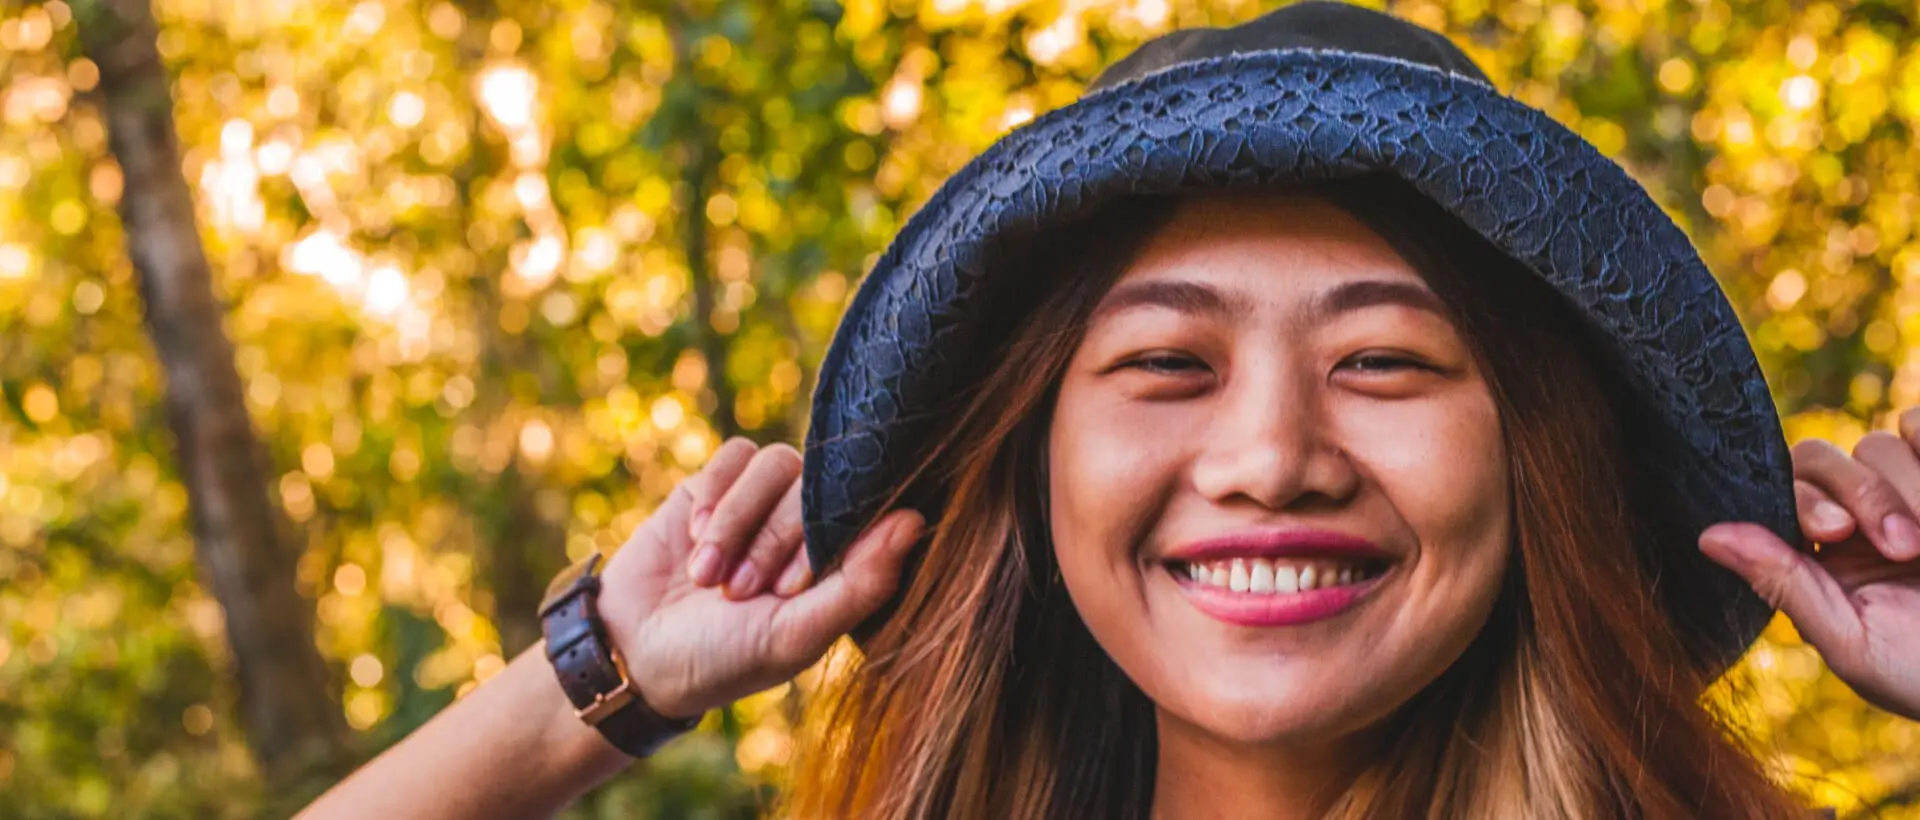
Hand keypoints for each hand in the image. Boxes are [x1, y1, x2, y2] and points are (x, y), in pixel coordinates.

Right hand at [592, 438, 923, 719]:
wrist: (634, 651)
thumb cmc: (724, 657)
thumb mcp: (794, 636)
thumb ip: (859, 586)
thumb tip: (916, 521)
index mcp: (841, 563)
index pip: (865, 513)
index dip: (823, 543)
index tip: (786, 590)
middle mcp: (810, 524)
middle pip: (814, 486)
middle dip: (771, 541)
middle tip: (736, 592)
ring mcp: (764, 499)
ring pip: (775, 464)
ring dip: (737, 521)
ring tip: (706, 575)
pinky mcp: (718, 482)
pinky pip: (735, 454)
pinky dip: (714, 496)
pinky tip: (693, 539)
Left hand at [1700, 409, 1919, 720]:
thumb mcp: (1854, 643)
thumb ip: (1785, 584)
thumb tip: (1707, 537)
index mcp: (1822, 553)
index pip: (1786, 494)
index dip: (1805, 501)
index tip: (1837, 532)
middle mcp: (1859, 514)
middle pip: (1822, 459)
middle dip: (1864, 494)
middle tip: (1903, 548)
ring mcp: (1907, 490)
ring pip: (1880, 442)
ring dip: (1909, 488)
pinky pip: (1919, 422)